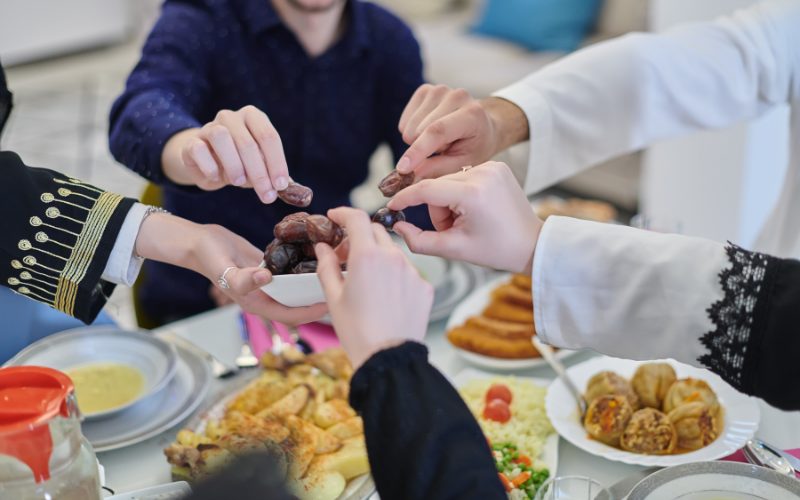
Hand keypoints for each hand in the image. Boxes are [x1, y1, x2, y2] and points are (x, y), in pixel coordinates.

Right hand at [135, 214, 327, 324]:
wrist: (199, 241)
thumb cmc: (209, 257)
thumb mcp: (224, 268)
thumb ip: (242, 278)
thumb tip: (265, 278)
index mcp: (258, 303)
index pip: (291, 315)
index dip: (311, 313)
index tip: (332, 303)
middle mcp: (266, 295)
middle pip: (299, 303)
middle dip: (319, 297)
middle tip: (342, 285)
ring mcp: (269, 281)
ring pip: (297, 287)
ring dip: (314, 281)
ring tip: (337, 270)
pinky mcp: (271, 266)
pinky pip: (291, 269)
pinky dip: (304, 265)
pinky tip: (320, 253)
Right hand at [161, 106, 288, 203]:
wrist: (207, 164)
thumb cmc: (241, 164)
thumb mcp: (262, 168)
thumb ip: (278, 178)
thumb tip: (301, 193)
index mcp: (253, 118)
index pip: (268, 137)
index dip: (276, 162)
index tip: (280, 186)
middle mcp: (231, 117)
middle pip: (248, 142)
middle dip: (259, 173)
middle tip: (266, 196)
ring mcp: (209, 127)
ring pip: (221, 138)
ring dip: (234, 165)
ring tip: (239, 182)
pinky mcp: (192, 143)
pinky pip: (199, 149)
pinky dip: (210, 166)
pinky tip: (216, 178)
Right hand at [315, 207, 433, 368]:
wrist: (389, 358)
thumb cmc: (358, 331)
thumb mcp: (334, 297)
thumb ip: (327, 266)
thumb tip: (323, 247)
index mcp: (367, 256)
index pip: (356, 218)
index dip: (343, 213)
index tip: (335, 217)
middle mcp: (393, 258)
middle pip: (375, 232)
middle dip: (358, 237)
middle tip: (344, 255)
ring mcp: (412, 272)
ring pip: (393, 251)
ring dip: (378, 256)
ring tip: (365, 279)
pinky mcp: (425, 286)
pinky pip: (407, 271)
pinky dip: (394, 274)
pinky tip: (384, 295)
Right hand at [387, 161, 542, 274]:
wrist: (532, 243)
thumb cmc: (497, 249)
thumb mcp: (454, 249)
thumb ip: (419, 240)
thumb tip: (397, 226)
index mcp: (474, 193)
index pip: (426, 189)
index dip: (405, 198)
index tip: (391, 206)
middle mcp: (484, 172)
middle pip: (437, 186)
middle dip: (437, 210)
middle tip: (451, 230)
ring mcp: (492, 166)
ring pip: (448, 180)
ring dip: (448, 201)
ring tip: (465, 221)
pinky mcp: (497, 165)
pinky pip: (464, 176)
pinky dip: (461, 193)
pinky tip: (474, 210)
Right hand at [396, 85, 528, 178]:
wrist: (481, 125)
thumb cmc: (475, 146)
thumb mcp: (465, 164)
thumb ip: (440, 168)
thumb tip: (412, 175)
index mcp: (471, 114)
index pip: (437, 131)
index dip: (417, 150)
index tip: (402, 168)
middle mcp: (455, 96)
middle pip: (418, 130)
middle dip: (424, 148)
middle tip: (445, 148)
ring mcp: (439, 90)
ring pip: (408, 126)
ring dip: (419, 140)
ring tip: (440, 139)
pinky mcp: (425, 90)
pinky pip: (405, 120)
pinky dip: (412, 130)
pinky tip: (430, 130)